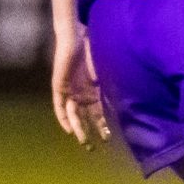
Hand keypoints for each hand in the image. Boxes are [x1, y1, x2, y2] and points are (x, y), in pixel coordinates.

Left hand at [51, 27, 106, 146]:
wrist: (76, 36)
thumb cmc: (93, 48)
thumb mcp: (105, 70)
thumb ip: (109, 85)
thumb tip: (123, 99)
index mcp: (93, 90)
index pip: (98, 112)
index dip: (103, 125)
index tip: (109, 136)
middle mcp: (80, 93)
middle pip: (85, 117)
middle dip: (90, 132)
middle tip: (94, 148)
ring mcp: (69, 90)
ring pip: (74, 115)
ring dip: (79, 129)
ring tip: (84, 142)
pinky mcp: (59, 87)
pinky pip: (60, 107)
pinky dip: (64, 118)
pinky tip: (69, 130)